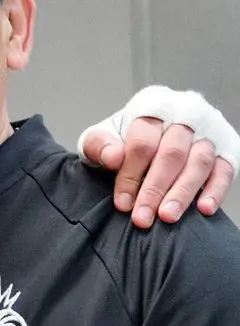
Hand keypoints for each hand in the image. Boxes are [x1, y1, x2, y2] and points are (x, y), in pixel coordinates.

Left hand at [77, 86, 238, 227]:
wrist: (150, 135)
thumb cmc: (125, 138)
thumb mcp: (103, 136)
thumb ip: (99, 145)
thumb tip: (112, 157)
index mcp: (152, 107)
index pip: (143, 141)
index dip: (131, 174)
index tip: (123, 203)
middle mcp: (184, 115)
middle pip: (172, 153)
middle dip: (155, 189)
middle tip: (142, 218)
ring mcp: (208, 132)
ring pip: (199, 162)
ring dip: (183, 192)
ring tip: (167, 216)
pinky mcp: (226, 149)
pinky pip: (224, 170)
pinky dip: (215, 190)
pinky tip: (203, 209)